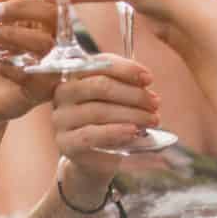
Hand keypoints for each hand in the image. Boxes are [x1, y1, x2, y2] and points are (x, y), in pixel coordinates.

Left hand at [0, 0, 58, 124]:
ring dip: (10, 36)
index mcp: (49, 23)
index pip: (50, 3)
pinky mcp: (46, 90)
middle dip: (19, 11)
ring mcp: (54, 65)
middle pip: (52, 18)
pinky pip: (35, 74)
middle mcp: (57, 41)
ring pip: (43, 43)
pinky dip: (11, 67)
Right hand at [52, 57, 158, 177]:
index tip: (149, 79)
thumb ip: (127, 83)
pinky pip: (90, 136)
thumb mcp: (118, 97)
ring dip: (131, 114)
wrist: (95, 154)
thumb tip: (145, 80)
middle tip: (155, 103)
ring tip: (152, 119)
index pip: (99, 63)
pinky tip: (133, 132)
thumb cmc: (110, 117)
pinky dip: (115, 132)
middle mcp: (63, 93)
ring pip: (98, 111)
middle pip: (100, 86)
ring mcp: (60, 119)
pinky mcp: (64, 143)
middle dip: (134, 94)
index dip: (126, 69)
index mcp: (76, 73)